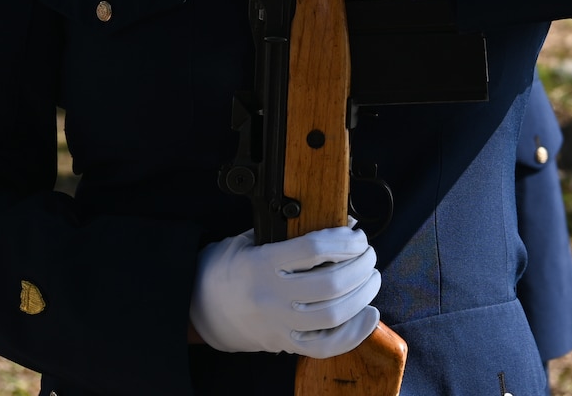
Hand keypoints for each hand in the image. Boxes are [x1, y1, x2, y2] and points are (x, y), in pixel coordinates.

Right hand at [189, 225, 380, 356]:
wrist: (200, 307)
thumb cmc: (230, 267)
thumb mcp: (251, 239)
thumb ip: (291, 232)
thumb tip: (342, 225)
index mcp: (261, 264)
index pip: (313, 249)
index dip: (344, 240)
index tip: (357, 234)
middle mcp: (271, 297)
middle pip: (330, 285)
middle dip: (361, 266)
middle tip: (368, 253)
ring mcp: (279, 324)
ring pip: (333, 316)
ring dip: (363, 293)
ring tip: (371, 276)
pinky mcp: (285, 344)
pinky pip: (326, 346)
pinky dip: (354, 333)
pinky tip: (369, 314)